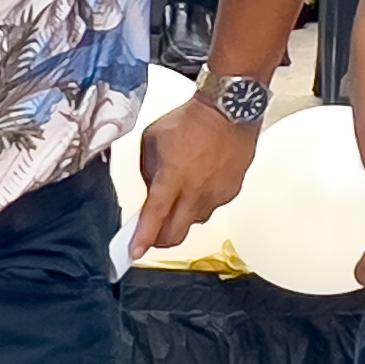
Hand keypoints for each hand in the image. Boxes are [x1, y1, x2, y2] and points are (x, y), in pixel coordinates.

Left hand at [130, 97, 258, 255]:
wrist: (229, 110)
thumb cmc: (192, 120)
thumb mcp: (153, 140)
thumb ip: (149, 170)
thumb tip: (152, 191)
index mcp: (173, 177)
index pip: (155, 218)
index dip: (142, 239)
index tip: (134, 253)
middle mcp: (196, 191)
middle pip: (176, 234)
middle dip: (159, 240)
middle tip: (151, 234)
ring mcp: (216, 194)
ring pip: (194, 222)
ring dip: (182, 217)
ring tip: (179, 194)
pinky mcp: (231, 192)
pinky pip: (211, 207)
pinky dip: (200, 202)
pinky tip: (199, 183)